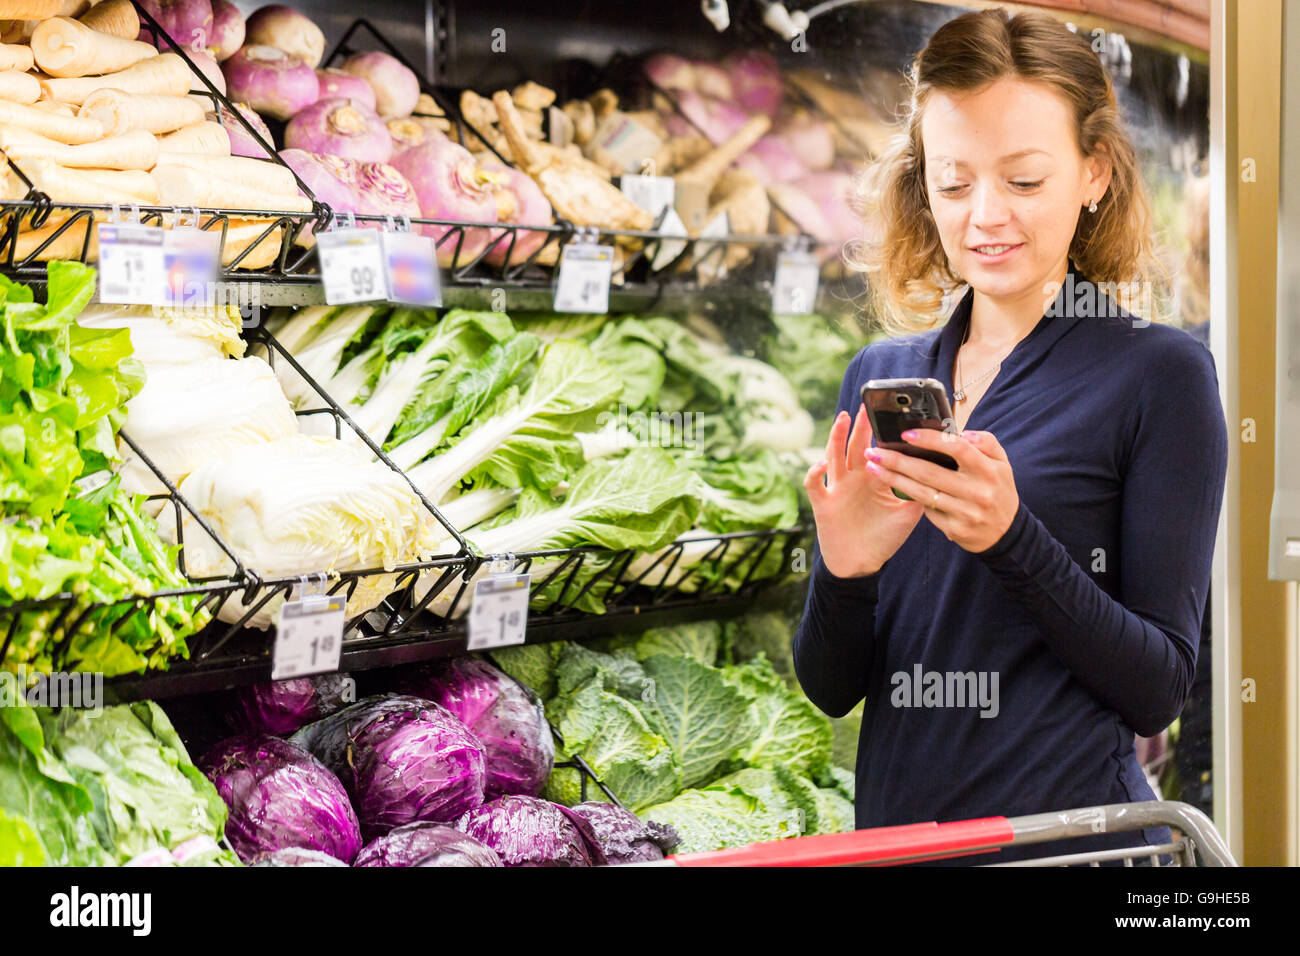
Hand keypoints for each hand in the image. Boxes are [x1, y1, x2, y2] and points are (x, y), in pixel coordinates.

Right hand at [804, 405, 924, 576]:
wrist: (860, 563)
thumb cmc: (883, 539)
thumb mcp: (907, 515)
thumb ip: (920, 494)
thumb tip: (941, 476)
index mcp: (874, 478)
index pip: (878, 449)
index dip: (883, 433)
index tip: (894, 415)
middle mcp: (854, 479)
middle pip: (856, 445)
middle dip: (861, 425)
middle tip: (867, 405)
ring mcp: (837, 489)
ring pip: (834, 456)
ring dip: (837, 436)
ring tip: (843, 418)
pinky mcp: (823, 503)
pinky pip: (815, 484)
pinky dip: (815, 472)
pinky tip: (822, 464)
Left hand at [863, 427, 1018, 553]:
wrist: (1005, 531)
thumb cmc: (997, 488)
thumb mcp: (1001, 463)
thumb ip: (985, 442)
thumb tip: (963, 432)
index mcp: (989, 470)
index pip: (958, 449)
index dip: (931, 440)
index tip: (906, 434)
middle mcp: (977, 492)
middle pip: (930, 472)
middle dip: (897, 460)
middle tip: (874, 451)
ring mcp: (965, 513)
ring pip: (921, 493)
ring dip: (893, 479)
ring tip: (874, 467)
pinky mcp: (954, 529)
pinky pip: (926, 510)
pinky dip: (909, 497)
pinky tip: (892, 486)